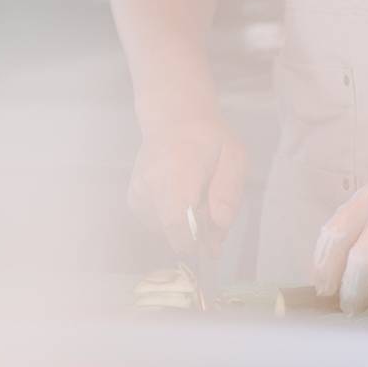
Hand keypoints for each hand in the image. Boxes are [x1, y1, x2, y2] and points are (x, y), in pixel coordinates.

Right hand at [128, 112, 246, 254]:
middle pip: (171, 232)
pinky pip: (156, 224)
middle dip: (196, 236)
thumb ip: (229, 191)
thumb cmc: (210, 139)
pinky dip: (172, 221)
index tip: (212, 246)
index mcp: (178, 173)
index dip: (193, 241)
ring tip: (197, 201)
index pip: (176, 221)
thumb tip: (220, 223)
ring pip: (164, 231)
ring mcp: (138, 193)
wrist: (175, 120)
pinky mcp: (133, 200)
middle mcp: (150, 185)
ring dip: (185, 228)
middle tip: (214, 219)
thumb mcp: (234, 157)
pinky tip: (181, 200)